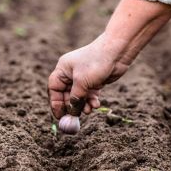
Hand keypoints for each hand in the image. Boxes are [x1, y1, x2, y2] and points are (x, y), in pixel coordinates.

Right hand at [48, 0, 170, 118]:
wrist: (117, 53)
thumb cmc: (96, 63)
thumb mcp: (82, 82)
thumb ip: (75, 98)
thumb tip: (72, 112)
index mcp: (63, 69)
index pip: (54, 88)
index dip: (55, 102)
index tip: (59, 116)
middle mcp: (71, 73)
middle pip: (66, 94)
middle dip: (71, 106)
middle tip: (75, 117)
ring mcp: (84, 77)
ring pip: (79, 96)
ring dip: (83, 105)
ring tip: (89, 110)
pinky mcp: (95, 81)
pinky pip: (89, 94)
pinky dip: (91, 100)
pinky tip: (96, 105)